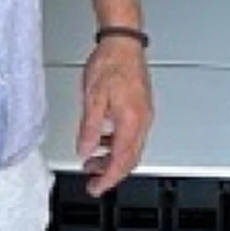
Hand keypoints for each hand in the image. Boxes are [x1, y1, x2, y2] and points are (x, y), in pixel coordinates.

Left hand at [76, 38, 153, 196]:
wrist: (124, 42)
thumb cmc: (111, 63)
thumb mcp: (93, 98)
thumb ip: (90, 128)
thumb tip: (85, 150)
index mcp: (131, 121)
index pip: (121, 161)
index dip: (108, 179)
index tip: (96, 188)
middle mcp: (142, 121)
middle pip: (129, 159)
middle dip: (110, 173)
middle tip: (93, 180)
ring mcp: (144, 114)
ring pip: (131, 148)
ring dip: (112, 159)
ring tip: (92, 162)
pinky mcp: (141, 107)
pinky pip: (132, 135)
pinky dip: (117, 144)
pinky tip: (102, 140)